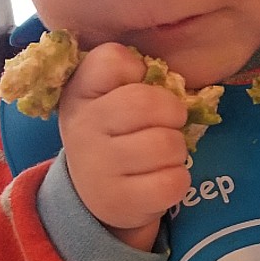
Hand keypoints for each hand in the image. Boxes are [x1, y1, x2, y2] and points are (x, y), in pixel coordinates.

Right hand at [56, 43, 189, 250]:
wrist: (92, 194)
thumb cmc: (114, 133)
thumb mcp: (109, 99)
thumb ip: (134, 80)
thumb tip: (174, 82)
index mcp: (81, 92)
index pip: (111, 59)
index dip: (137, 68)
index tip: (138, 86)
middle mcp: (83, 127)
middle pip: (146, 103)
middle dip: (173, 112)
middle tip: (169, 123)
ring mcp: (98, 167)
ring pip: (166, 144)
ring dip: (177, 149)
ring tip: (163, 154)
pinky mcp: (119, 201)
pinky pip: (173, 181)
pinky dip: (178, 179)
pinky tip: (161, 178)